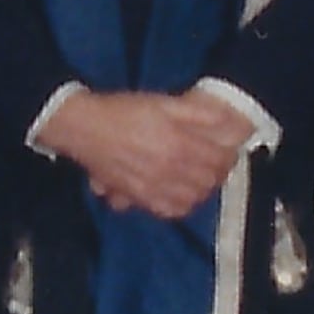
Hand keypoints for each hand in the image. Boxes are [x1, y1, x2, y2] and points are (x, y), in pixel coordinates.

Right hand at [35, 88, 244, 219]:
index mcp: (179, 143)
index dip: (230, 154)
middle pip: (209, 181)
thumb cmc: (122, 111)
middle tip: (215, 163)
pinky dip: (180, 205)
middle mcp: (169, 170)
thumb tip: (228, 120)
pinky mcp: (138, 197)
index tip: (228, 148)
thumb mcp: (162, 103)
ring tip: (199, 178)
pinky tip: (179, 194)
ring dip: (202, 189)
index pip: (220, 158)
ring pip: (193, 198)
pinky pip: (169, 211)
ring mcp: (153, 187)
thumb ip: (197, 113)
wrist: (83, 128)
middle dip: (218, 172)